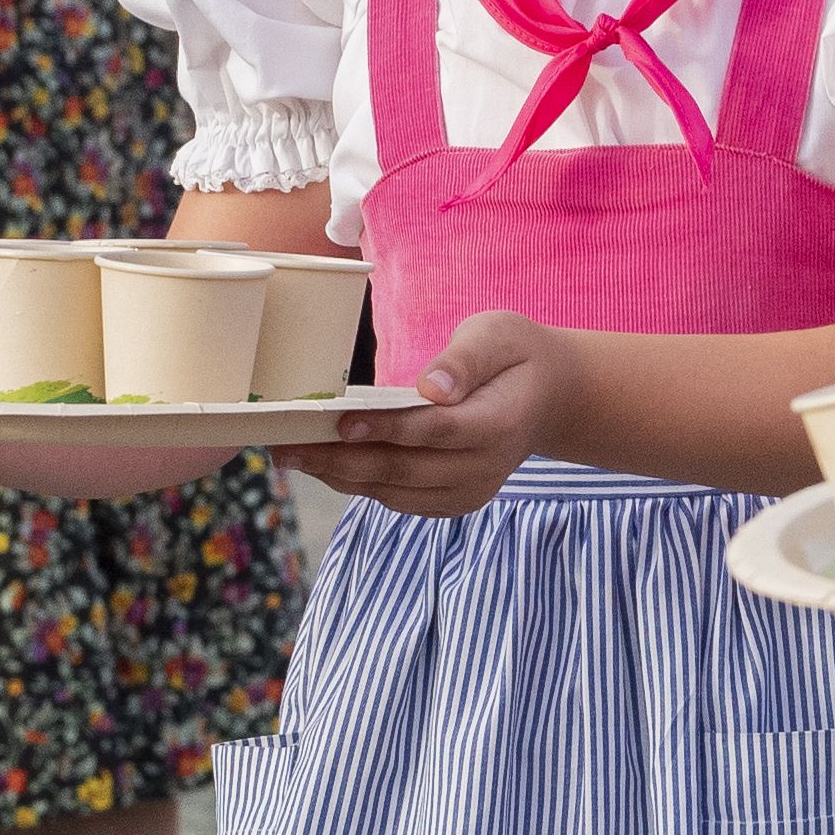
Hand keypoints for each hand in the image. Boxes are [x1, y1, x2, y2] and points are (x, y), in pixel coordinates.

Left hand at [285, 306, 558, 516]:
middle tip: (287, 446)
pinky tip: (325, 467)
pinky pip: (400, 500)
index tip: (340, 422)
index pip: (436, 431)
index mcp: (499, 422)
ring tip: (291, 457)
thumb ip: (466, 359)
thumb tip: (432, 388)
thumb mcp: (498, 335)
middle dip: (341, 459)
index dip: (388, 430)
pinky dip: (360, 485)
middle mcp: (486, 467)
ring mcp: (471, 490)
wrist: (548, 397)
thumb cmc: (514, 355)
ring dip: (341, 476)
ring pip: (396, 492)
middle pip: (406, 470)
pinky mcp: (455, 500)